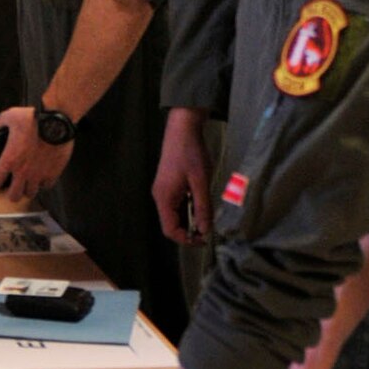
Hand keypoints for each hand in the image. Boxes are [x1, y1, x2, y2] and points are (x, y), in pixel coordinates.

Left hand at [0, 106, 72, 206]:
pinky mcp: (53, 172)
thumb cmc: (34, 120)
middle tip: (12, 189)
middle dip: (11, 194)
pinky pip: (47, 186)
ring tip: (28, 185)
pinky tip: (43, 179)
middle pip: (13, 196)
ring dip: (28, 189)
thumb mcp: (11, 115)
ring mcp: (39, 174)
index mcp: (9, 160)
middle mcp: (23, 171)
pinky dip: (44, 184)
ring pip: (31, 193)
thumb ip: (2, 121)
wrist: (56, 122)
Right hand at [153, 107, 211, 242]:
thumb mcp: (201, 182)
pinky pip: (176, 203)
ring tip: (206, 212)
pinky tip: (200, 200)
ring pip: (175, 214)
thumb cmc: (191, 154)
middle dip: (189, 229)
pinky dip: (188, 207)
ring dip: (190, 217)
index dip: (186, 239)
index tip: (204, 240)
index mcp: (164, 198)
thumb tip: (205, 230)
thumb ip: (202, 208)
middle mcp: (160, 197)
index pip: (170, 230)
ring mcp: (163, 190)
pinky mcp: (168, 185)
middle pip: (171, 223)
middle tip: (208, 227)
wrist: (182, 128)